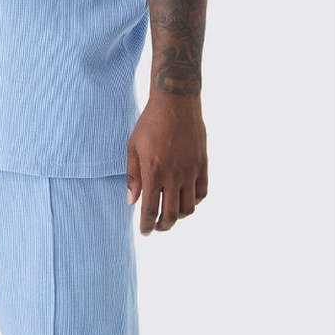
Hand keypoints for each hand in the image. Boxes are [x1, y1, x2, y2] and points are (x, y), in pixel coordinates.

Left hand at [126, 95, 207, 234]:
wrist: (176, 103)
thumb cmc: (150, 122)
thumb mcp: (133, 146)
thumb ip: (132, 175)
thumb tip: (132, 201)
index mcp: (153, 171)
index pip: (149, 209)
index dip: (146, 225)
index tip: (144, 231)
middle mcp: (173, 174)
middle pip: (171, 215)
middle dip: (162, 226)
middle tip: (156, 226)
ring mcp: (190, 171)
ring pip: (188, 208)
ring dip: (178, 216)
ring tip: (169, 213)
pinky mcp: (202, 165)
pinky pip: (201, 193)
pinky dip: (193, 202)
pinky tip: (184, 198)